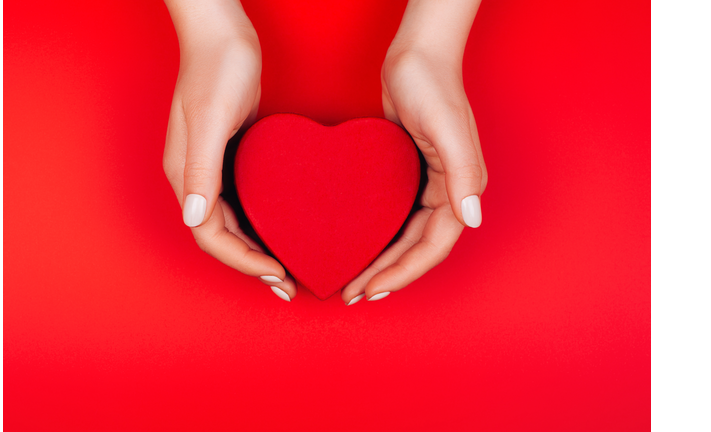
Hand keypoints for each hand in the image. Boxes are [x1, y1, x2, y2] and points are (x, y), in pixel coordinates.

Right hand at [163, 0, 296, 300]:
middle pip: (221, 237)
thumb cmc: (217, 68)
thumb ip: (202, 169)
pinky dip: (261, 221)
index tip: (277, 273)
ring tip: (287, 267)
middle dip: (252, 265)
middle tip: (288, 284)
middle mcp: (196, 178)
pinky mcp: (231, 155)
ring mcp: (212, 167)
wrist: (222, 32)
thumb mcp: (211, 117)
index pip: (210, 236)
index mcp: (186, 175)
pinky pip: (243, 201)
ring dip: (257, 249)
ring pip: (232, 222)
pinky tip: (284, 227)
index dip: (242, 261)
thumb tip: (196, 218)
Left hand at [341, 0, 486, 304]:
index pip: (433, 247)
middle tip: (354, 295)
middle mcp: (447, 192)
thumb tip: (472, 218)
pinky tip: (357, 243)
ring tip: (354, 280)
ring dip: (383, 262)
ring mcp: (427, 184)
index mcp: (460, 189)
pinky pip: (395, 216)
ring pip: (405, 237)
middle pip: (417, 249)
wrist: (416, 56)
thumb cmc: (433, 86)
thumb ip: (463, 173)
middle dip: (389, 276)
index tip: (372, 290)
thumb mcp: (448, 128)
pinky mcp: (407, 174)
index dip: (404, 273)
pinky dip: (378, 236)